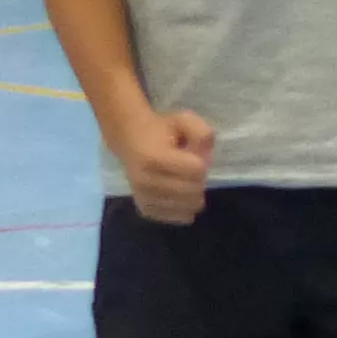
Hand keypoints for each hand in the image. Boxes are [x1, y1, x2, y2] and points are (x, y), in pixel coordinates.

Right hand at [112, 106, 215, 224]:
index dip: (202, 162)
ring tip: (183, 181)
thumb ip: (202, 133)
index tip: (193, 155)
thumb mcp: (184, 120)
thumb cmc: (160, 129)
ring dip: (193, 196)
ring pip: (187, 207)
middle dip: (199, 180)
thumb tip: (206, 159)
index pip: (197, 170)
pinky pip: (175, 217)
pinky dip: (183, 209)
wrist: (130, 139)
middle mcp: (145, 181)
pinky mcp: (144, 209)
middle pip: (193, 191)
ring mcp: (143, 197)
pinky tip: (180, 197)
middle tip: (189, 170)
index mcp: (154, 158)